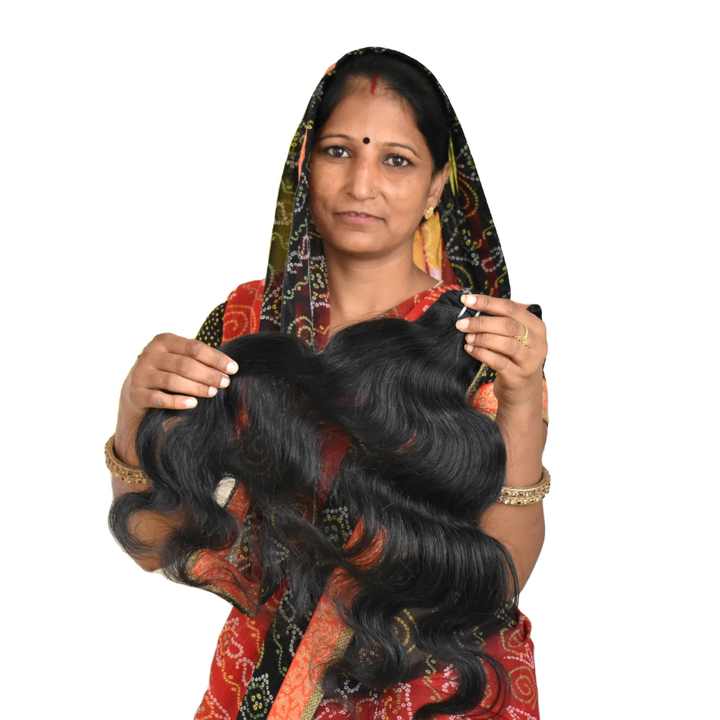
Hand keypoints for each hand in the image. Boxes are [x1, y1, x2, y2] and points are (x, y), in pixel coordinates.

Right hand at [115, 333, 238, 464]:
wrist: (135, 393)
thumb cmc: (166, 372)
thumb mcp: (178, 359)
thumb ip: (197, 358)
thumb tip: (230, 367)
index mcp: (163, 341)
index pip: (194, 348)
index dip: (215, 358)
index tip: (233, 368)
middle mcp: (150, 354)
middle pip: (185, 364)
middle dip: (208, 374)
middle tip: (225, 383)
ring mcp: (141, 374)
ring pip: (173, 381)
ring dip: (196, 387)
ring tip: (213, 392)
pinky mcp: (137, 394)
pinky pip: (159, 399)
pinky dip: (177, 401)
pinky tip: (193, 404)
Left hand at [455, 293, 546, 407]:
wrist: (523, 391)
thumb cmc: (514, 358)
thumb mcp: (514, 337)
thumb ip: (501, 320)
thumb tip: (473, 304)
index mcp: (536, 325)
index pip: (510, 308)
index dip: (487, 302)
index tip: (466, 300)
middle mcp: (537, 342)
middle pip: (507, 325)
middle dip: (481, 322)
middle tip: (462, 323)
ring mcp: (530, 360)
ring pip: (505, 343)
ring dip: (481, 338)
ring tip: (467, 337)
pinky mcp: (519, 376)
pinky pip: (498, 361)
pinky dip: (481, 353)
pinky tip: (470, 349)